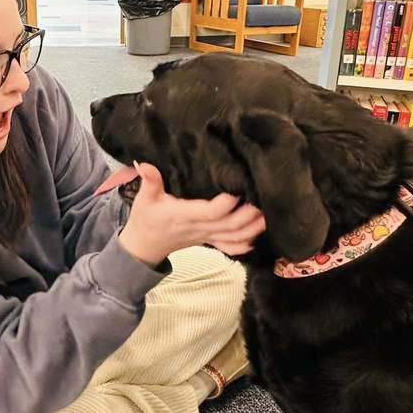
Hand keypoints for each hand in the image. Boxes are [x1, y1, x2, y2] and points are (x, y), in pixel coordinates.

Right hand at [117, 162, 265, 266]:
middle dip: (248, 215)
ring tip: (269, 213)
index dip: (225, 204)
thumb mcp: (144, 198)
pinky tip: (258, 233)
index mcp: (184, 216)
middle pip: (229, 226)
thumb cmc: (146, 219)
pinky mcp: (209, 241)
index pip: (209, 212)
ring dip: (253, 228)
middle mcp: (199, 228)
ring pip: (235, 238)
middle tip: (263, 199)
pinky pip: (231, 247)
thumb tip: (143, 164)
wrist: (145, 246)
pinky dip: (246, 243)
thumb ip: (149, 181)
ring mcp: (206, 237)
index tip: (237, 189)